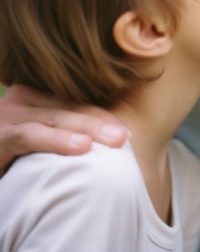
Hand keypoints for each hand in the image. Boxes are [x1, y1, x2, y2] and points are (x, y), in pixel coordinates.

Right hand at [0, 84, 127, 176]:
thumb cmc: (17, 159)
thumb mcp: (44, 141)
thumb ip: (68, 131)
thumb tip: (115, 136)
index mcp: (39, 97)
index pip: (78, 103)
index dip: (104, 115)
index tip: (130, 133)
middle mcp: (24, 99)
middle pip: (72, 109)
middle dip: (101, 122)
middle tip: (127, 137)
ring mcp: (9, 114)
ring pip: (56, 118)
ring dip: (87, 129)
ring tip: (114, 140)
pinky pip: (30, 135)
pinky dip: (57, 141)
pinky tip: (81, 148)